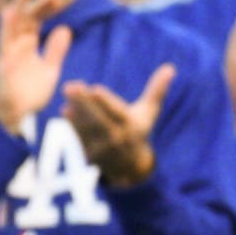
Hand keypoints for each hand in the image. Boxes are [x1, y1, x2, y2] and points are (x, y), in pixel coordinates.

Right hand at [0, 0, 72, 134]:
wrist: (16, 117)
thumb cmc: (30, 94)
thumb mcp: (49, 70)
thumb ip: (55, 50)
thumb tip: (65, 28)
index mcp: (28, 42)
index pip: (41, 17)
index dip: (52, 5)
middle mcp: (17, 43)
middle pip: (28, 16)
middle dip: (40, 3)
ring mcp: (8, 51)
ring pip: (12, 24)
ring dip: (18, 6)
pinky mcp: (2, 63)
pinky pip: (3, 43)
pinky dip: (6, 28)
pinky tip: (9, 13)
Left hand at [62, 63, 175, 188]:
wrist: (130, 166)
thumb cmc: (138, 129)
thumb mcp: (149, 112)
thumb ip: (157, 90)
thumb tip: (170, 68)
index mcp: (132, 126)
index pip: (117, 112)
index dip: (106, 101)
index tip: (95, 89)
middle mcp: (118, 138)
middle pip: (98, 119)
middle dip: (84, 103)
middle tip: (70, 86)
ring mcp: (103, 149)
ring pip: (87, 128)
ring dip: (76, 111)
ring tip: (67, 94)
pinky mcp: (91, 156)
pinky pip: (81, 139)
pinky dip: (73, 126)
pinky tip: (66, 112)